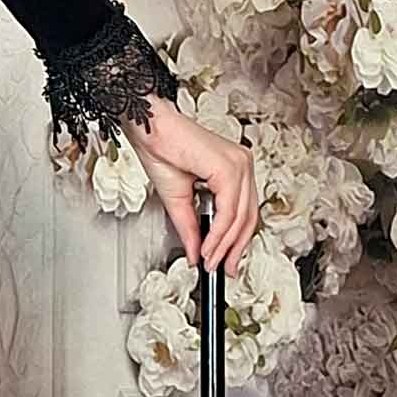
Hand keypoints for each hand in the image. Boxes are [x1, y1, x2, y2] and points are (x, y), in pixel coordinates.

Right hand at [122, 94, 258, 278]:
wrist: (149, 127)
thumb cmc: (161, 149)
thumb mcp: (178, 198)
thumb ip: (190, 227)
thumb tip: (196, 253)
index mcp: (235, 169)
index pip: (244, 212)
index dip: (235, 241)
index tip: (224, 261)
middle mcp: (242, 165)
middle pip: (247, 217)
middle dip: (233, 248)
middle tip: (221, 268)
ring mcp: (239, 165)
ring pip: (240, 216)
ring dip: (224, 244)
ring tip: (210, 260)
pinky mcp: (229, 167)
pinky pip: (229, 209)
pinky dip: (219, 233)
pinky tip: (207, 246)